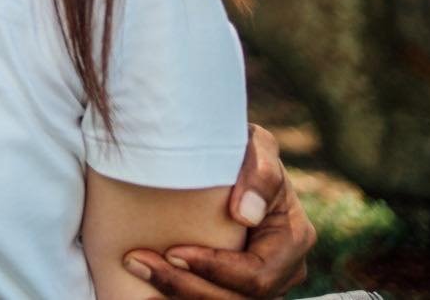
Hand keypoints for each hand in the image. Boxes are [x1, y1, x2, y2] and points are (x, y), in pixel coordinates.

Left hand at [124, 124, 317, 298]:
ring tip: (136, 268)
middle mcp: (283, 271)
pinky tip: (144, 288)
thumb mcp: (257, 145)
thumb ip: (261, 171)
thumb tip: (246, 214)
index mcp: (293, 239)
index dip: (214, 269)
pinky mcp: (234, 286)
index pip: (256, 275)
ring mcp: (260, 284)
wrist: (228, 157)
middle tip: (137, 261)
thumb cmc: (243, 147)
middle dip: (184, 285)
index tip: (172, 251)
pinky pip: (208, 298)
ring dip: (174, 292)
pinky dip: (175, 295)